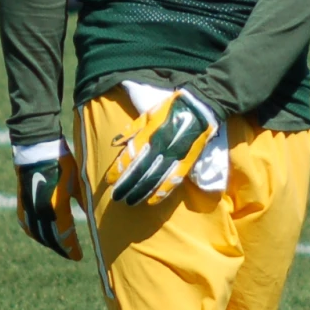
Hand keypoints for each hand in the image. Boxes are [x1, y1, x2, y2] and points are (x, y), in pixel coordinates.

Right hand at [15, 144, 83, 258]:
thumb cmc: (61, 163)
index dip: (71, 248)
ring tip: (59, 247)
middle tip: (71, 255)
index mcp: (56, 208)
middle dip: (62, 248)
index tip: (79, 257)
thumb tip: (92, 217)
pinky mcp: (22, 203)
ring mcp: (29, 208)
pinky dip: (36, 233)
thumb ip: (83, 203)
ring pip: (38, 234)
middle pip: (51, 238)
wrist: (36, 149)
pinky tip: (42, 235)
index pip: (65, 236)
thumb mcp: (77, 184)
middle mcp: (40, 212)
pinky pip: (28, 225)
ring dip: (49, 242)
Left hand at [106, 89, 218, 207]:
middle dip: (126, 185)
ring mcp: (173, 157)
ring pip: (153, 179)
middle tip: (117, 197)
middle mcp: (159, 149)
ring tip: (130, 201)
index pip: (128, 158)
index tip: (109, 181)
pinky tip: (152, 201)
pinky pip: (172, 181)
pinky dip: (162, 192)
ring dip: (140, 192)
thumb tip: (114, 143)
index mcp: (147, 136)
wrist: (199, 108)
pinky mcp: (186, 163)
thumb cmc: (170, 109)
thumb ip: (131, 130)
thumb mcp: (147, 115)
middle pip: (138, 172)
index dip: (118, 171)